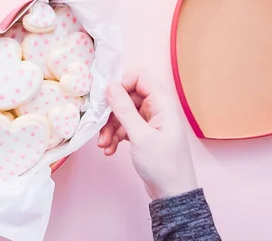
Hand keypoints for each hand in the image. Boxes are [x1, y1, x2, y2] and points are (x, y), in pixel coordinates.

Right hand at [97, 70, 197, 199]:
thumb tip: (109, 86)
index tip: (106, 99)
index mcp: (162, 103)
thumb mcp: (140, 135)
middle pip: (127, 97)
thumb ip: (123, 109)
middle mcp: (157, 109)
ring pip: (123, 113)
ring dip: (110, 127)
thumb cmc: (162, 164)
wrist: (172, 193)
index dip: (121, 84)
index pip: (139, 77)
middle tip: (100, 126)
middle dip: (111, 112)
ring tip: (103, 144)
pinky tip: (109, 150)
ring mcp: (150, 122)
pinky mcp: (144, 134)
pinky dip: (115, 136)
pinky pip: (124, 127)